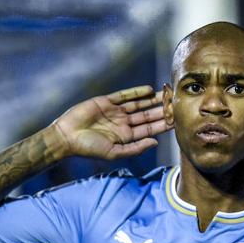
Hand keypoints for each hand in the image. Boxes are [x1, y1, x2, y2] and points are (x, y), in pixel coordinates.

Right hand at [51, 85, 171, 159]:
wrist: (66, 137)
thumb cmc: (88, 148)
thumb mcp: (114, 153)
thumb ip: (136, 148)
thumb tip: (155, 143)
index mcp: (126, 137)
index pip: (149, 130)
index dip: (163, 125)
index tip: (177, 120)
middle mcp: (123, 123)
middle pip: (147, 116)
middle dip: (161, 110)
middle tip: (176, 104)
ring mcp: (115, 112)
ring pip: (138, 104)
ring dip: (152, 100)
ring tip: (167, 94)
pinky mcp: (106, 102)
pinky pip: (124, 95)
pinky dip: (136, 92)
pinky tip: (149, 90)